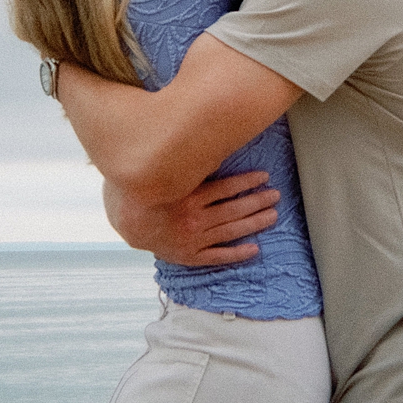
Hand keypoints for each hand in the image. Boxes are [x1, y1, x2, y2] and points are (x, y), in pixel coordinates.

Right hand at [106, 171, 281, 265]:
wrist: (126, 226)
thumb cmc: (143, 195)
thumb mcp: (161, 174)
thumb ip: (183, 163)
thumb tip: (207, 146)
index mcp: (187, 197)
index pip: (225, 188)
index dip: (247, 182)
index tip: (264, 176)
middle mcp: (193, 219)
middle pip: (233, 210)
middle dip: (257, 202)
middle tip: (276, 196)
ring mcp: (193, 240)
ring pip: (230, 231)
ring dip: (254, 223)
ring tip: (273, 216)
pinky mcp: (190, 256)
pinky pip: (217, 256)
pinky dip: (236, 254)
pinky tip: (254, 249)